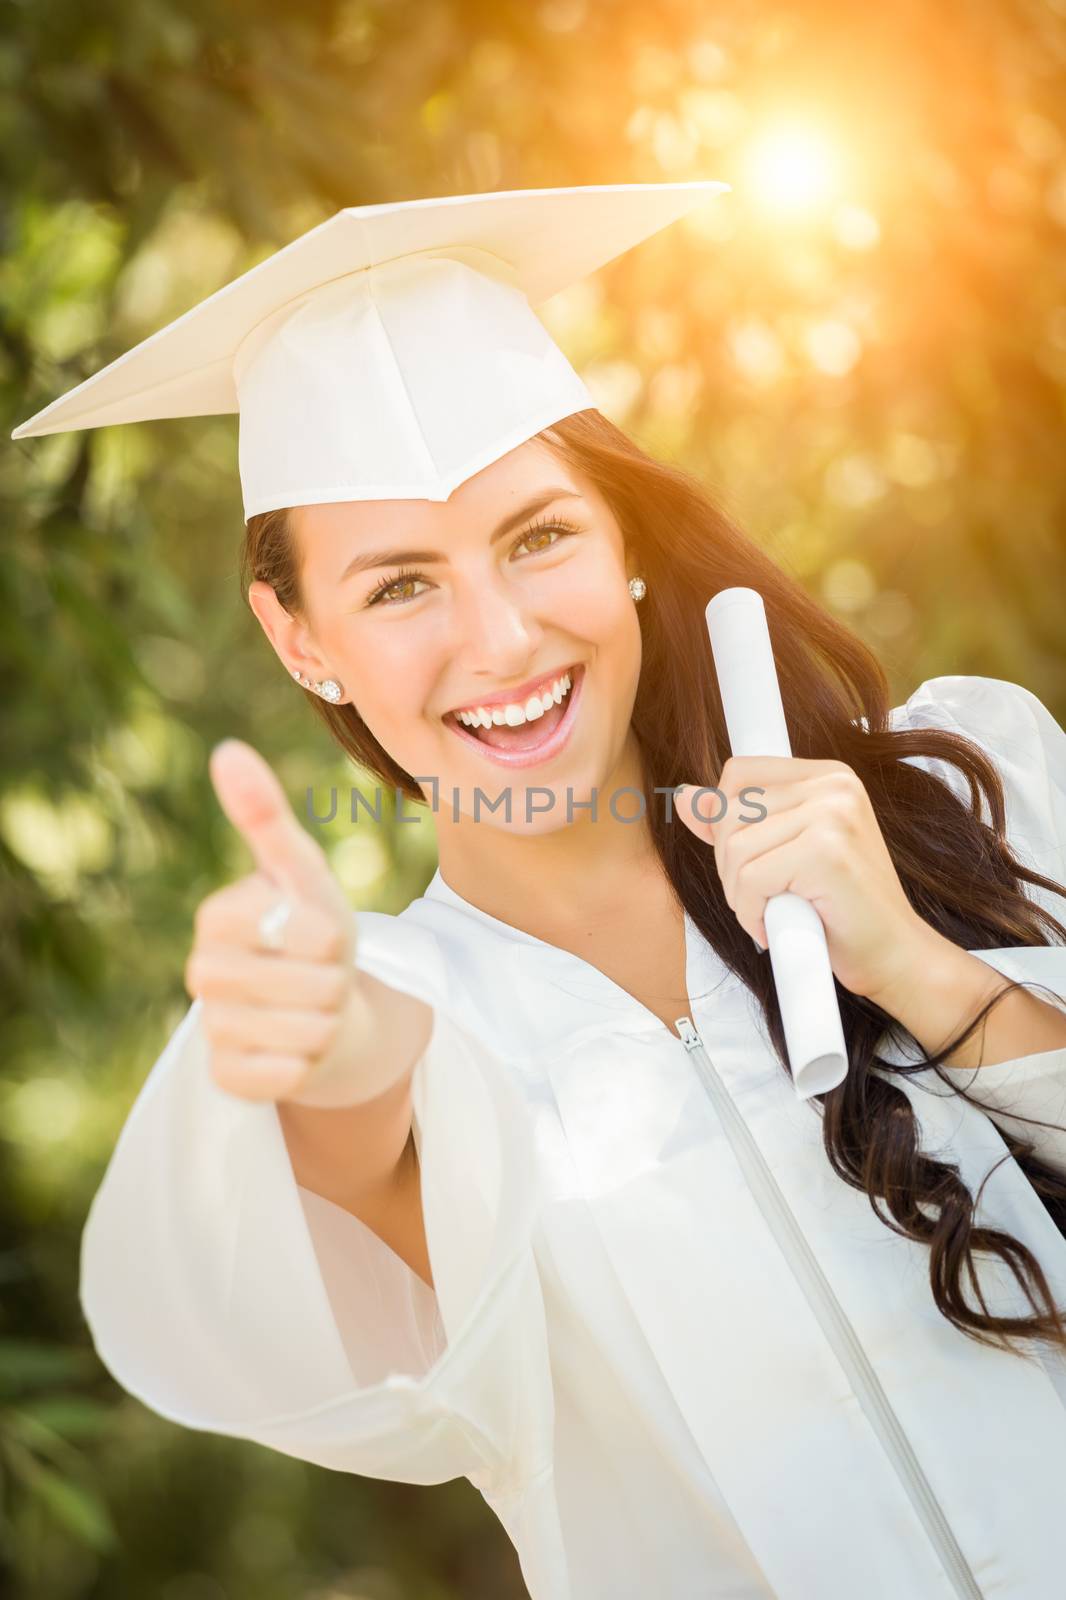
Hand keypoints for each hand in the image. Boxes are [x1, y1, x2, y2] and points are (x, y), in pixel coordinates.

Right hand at [184, 739, 375, 1105]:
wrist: (321, 1011)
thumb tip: (226, 750)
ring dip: (328, 1022)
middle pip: (312, 984)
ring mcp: (211, 1029)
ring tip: (313, 1010)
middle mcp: (201, 973)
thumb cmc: (312, 933)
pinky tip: (297, 1049)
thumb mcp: (305, 875)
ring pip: (307, 1030)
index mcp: (217, 917)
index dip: (334, 937)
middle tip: (319, 976)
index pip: (311, 932)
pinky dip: (310, 1063)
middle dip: (335, 981)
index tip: (318, 935)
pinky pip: (290, 1075)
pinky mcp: (226, 1078)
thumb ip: (268, 817)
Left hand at [672, 757, 941, 1003]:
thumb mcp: (783, 853)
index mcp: (828, 775)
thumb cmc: (841, 909)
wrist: (895, 955)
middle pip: (731, 811)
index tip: (746, 862)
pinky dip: (751, 913)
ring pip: (735, 848)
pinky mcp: (826, 852)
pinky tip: (778, 926)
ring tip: (774, 912)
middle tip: (763, 897)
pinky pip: (749, 879)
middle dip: (730, 865)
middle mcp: (834, 785)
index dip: (725, 822)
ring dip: (740, 894)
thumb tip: (685, 798)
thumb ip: (736, 822)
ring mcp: (833, 814)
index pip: (739, 774)